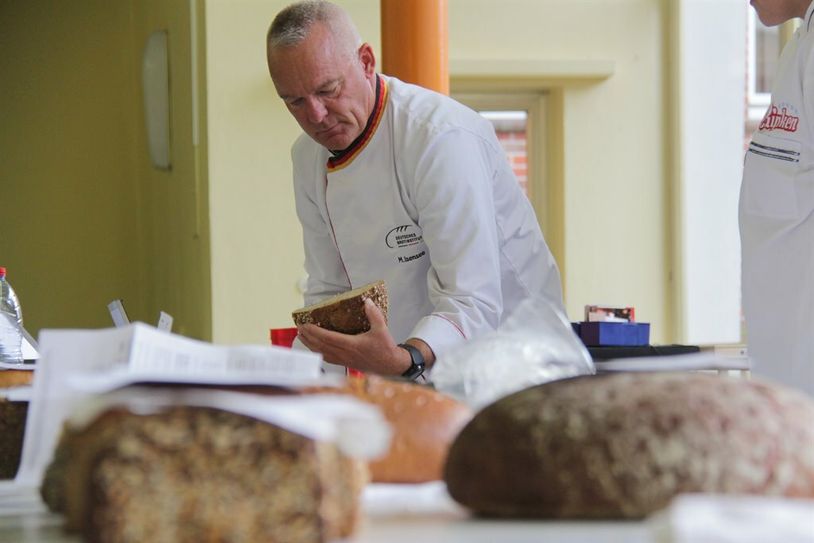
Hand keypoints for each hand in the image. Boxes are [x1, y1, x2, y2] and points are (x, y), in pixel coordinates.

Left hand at [296, 299, 410, 374]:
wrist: (390, 365)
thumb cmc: (385, 348)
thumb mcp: (382, 329)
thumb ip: (374, 314)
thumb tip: (367, 301)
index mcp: (352, 345)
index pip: (328, 338)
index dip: (315, 332)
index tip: (305, 325)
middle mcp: (345, 353)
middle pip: (321, 345)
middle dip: (308, 337)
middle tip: (299, 327)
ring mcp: (344, 360)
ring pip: (322, 353)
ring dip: (310, 344)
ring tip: (301, 336)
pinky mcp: (345, 363)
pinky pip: (327, 358)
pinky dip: (318, 352)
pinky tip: (314, 347)